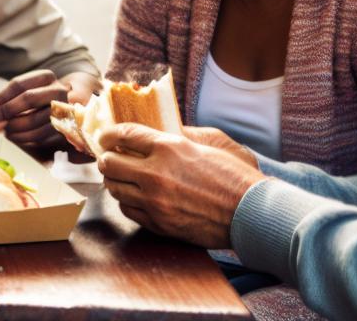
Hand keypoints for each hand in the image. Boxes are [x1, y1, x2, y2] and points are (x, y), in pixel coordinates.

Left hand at [0, 70, 96, 150]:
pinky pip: (42, 136)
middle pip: (27, 98)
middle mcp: (58, 90)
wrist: (75, 111)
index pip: (18, 85)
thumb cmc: (41, 102)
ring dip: (13, 128)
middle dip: (3, 111)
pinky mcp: (67, 128)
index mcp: (46, 77)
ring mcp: (65, 109)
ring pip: (34, 119)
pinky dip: (24, 139)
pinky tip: (15, 138)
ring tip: (2, 132)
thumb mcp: (26, 94)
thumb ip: (6, 102)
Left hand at [96, 123, 265, 247]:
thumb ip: (177, 136)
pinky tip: (136, 197)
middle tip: (110, 158)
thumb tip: (153, 133)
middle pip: (110, 163)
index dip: (108, 134)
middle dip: (107, 158)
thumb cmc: (234, 176)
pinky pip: (127, 210)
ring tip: (123, 177)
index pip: (123, 135)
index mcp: (169, 147)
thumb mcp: (207, 143)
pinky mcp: (159, 223)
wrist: (251, 212)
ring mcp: (155, 201)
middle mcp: (156, 173)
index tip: (105, 137)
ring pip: (114, 188)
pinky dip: (127, 201)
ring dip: (115, 181)